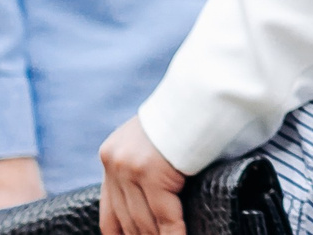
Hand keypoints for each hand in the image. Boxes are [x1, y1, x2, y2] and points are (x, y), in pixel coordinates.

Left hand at [97, 117, 185, 234]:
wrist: (202, 91)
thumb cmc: (189, 114)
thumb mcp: (154, 140)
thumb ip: (145, 166)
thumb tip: (156, 199)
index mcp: (112, 156)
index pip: (110, 212)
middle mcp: (115, 164)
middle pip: (127, 221)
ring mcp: (130, 169)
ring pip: (144, 223)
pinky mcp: (151, 172)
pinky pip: (165, 216)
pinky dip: (174, 233)